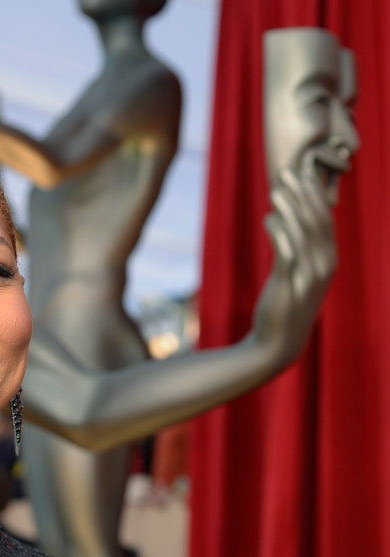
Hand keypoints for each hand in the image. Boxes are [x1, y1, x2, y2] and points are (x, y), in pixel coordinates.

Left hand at [252, 166, 337, 367]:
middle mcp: (324, 266)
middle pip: (316, 220)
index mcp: (330, 261)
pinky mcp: (289, 283)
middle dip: (302, 193)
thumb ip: (298, 247)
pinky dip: (277, 229)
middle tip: (288, 171)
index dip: (315, 195)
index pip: (326, 220)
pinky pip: (285, 249)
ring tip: (275, 188)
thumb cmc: (286, 305)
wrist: (277, 343)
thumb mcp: (298, 274)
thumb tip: (285, 215)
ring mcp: (308, 275)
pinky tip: (267, 217)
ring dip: (288, 206)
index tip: (305, 174)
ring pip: (301, 231)